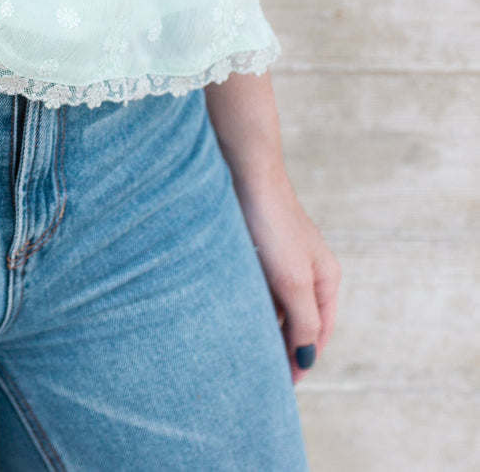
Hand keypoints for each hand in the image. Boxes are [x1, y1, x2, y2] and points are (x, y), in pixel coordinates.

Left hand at [233, 177, 341, 383]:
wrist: (245, 175)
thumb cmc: (272, 225)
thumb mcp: (292, 281)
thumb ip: (302, 321)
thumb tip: (306, 358)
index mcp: (326, 281)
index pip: (318, 333)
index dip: (302, 359)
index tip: (282, 385)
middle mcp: (309, 271)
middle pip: (299, 320)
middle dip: (283, 346)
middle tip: (260, 375)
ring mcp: (285, 259)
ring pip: (276, 304)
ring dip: (264, 326)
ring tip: (243, 351)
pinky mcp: (260, 249)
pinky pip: (259, 287)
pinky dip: (250, 305)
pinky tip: (232, 316)